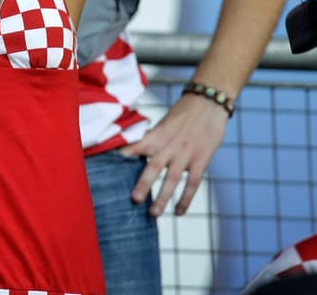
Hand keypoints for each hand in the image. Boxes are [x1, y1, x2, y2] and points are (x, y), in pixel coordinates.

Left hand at [122, 92, 228, 215]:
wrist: (207, 104)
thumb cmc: (181, 115)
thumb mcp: (163, 124)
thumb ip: (151, 140)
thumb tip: (131, 152)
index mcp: (156, 135)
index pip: (136, 146)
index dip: (123, 155)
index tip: (108, 165)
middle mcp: (169, 145)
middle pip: (154, 167)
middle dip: (143, 184)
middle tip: (134, 199)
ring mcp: (186, 154)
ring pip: (173, 179)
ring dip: (163, 197)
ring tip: (153, 213)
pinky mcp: (201, 160)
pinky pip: (193, 183)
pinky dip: (186, 198)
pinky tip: (179, 212)